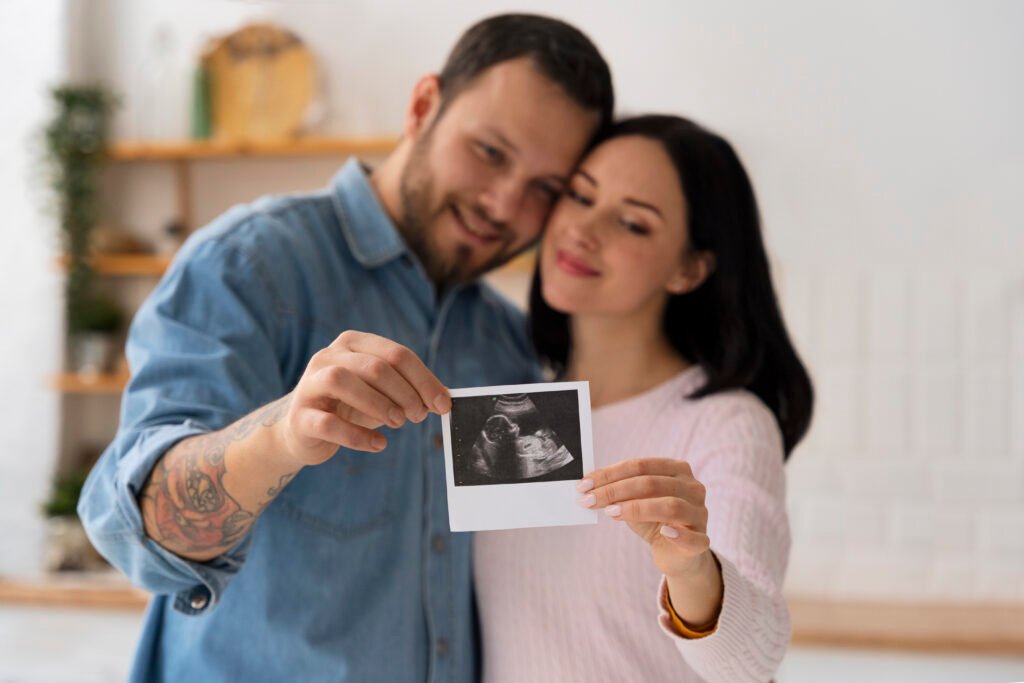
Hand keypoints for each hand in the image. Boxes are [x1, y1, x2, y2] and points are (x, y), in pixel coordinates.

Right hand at [277, 330, 450, 464]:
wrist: (305, 432)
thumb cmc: (351, 407)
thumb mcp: (382, 393)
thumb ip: (409, 390)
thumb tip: (444, 398)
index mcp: (353, 344)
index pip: (396, 354)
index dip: (424, 380)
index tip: (443, 404)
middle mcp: (328, 356)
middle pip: (375, 366)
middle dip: (405, 393)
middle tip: (419, 416)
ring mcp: (310, 384)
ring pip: (343, 381)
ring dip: (379, 405)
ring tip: (399, 423)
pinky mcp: (299, 416)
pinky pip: (328, 423)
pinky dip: (358, 435)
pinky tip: (378, 445)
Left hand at [578, 457, 710, 579]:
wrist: (678, 554)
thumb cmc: (653, 521)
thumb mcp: (634, 502)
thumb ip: (619, 492)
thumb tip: (589, 488)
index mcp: (676, 470)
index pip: (640, 466)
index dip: (610, 474)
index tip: (584, 484)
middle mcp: (692, 487)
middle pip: (651, 483)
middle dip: (615, 491)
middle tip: (589, 499)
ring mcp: (700, 513)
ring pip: (670, 506)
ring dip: (636, 508)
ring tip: (611, 513)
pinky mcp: (702, 540)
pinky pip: (693, 538)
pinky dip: (679, 535)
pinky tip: (663, 532)